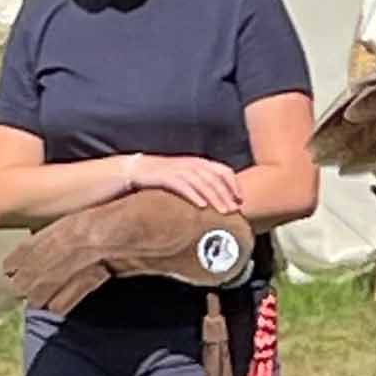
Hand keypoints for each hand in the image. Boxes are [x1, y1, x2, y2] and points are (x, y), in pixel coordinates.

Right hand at [126, 155, 243, 213]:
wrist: (135, 169)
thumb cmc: (164, 176)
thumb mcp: (186, 175)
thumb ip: (202, 183)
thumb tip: (220, 200)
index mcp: (199, 162)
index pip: (224, 170)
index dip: (234, 184)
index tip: (241, 200)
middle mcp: (192, 164)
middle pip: (215, 179)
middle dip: (227, 195)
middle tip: (235, 211)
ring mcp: (178, 169)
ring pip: (202, 183)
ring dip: (215, 198)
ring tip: (224, 212)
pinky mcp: (165, 177)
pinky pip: (183, 186)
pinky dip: (194, 195)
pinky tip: (202, 206)